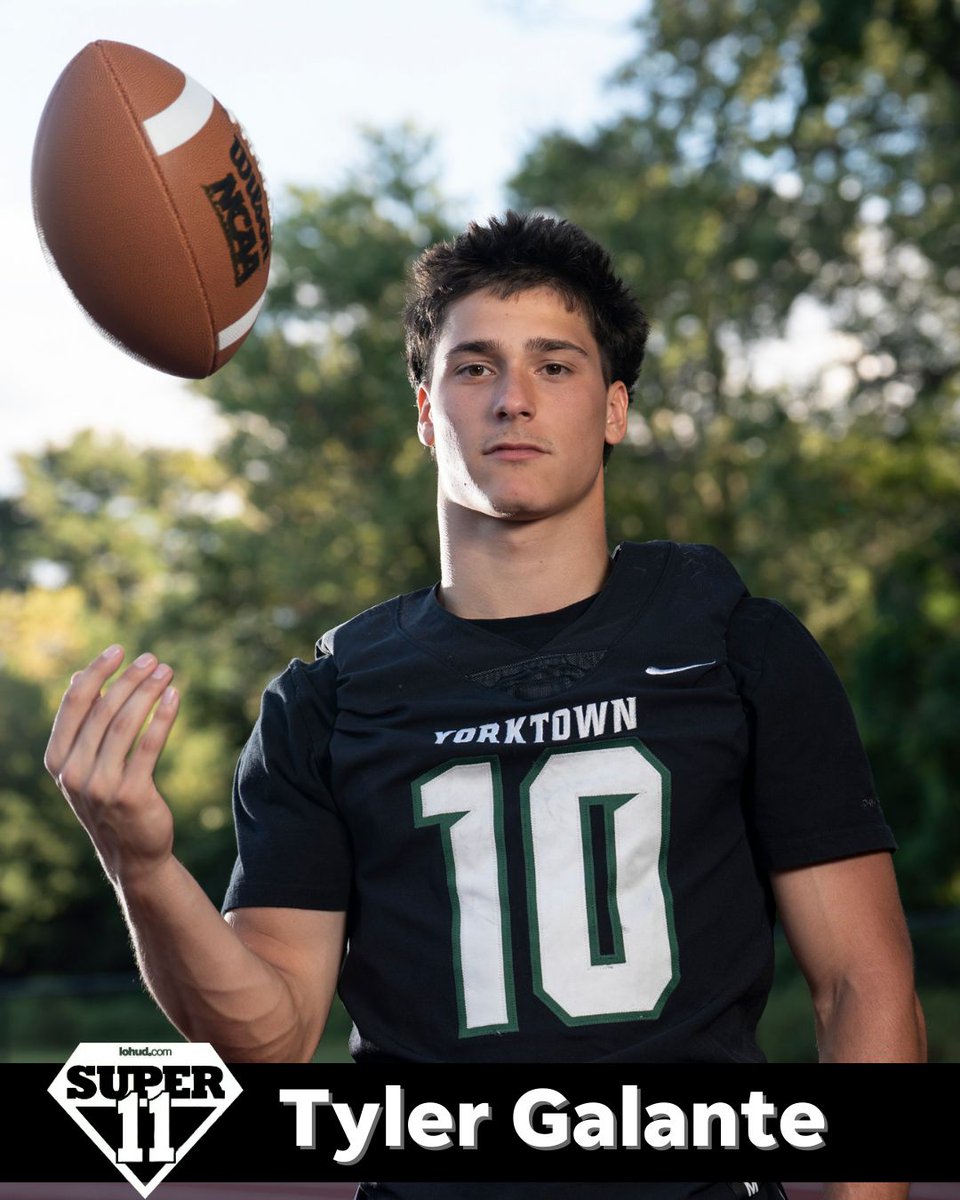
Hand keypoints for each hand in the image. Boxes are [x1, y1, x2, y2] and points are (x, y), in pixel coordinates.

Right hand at [44, 644, 180, 885]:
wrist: (131, 853)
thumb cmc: (109, 799)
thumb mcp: (85, 765)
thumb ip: (81, 725)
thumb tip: (76, 676)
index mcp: (57, 761)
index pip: (74, 705)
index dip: (96, 672)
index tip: (119, 650)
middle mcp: (73, 773)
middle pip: (103, 710)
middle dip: (130, 679)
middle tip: (152, 659)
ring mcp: (100, 786)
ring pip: (125, 724)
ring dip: (148, 692)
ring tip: (167, 672)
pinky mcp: (131, 794)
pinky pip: (149, 746)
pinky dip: (163, 717)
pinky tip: (175, 697)